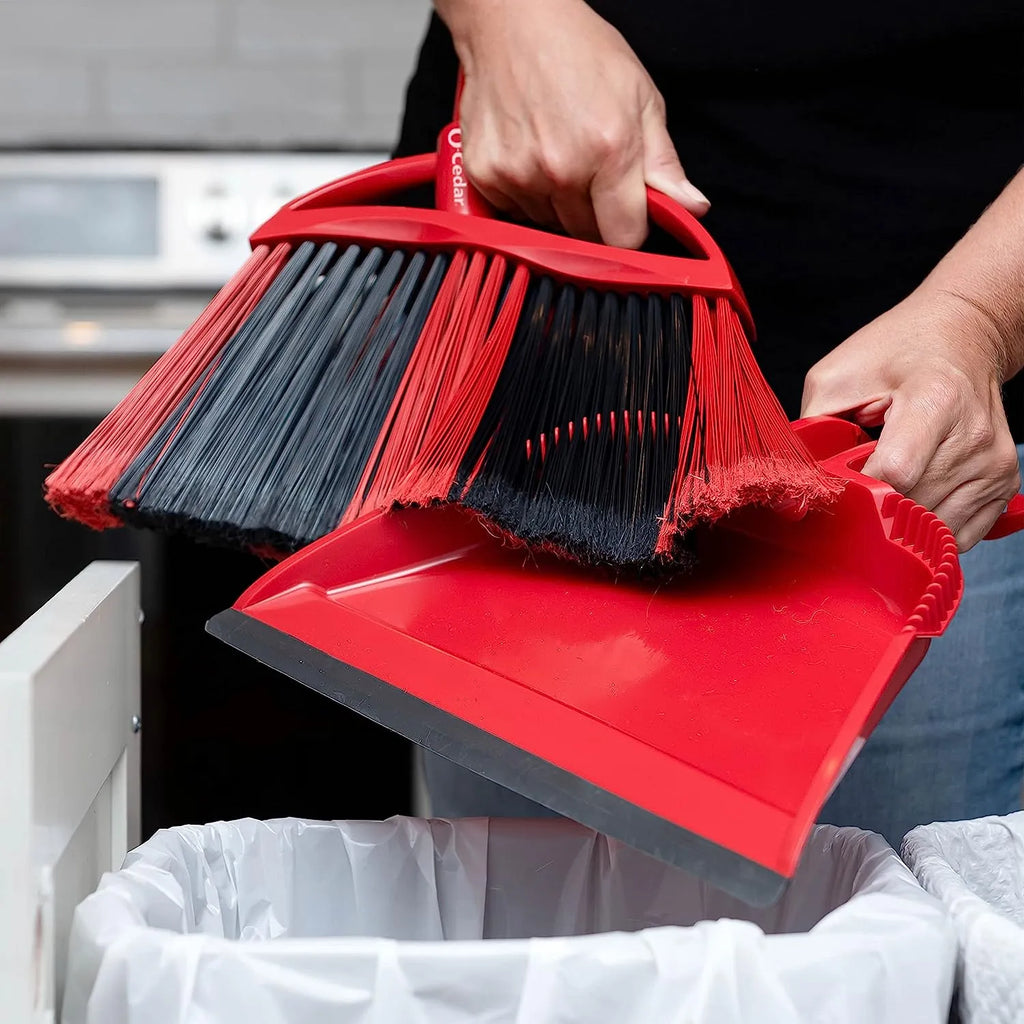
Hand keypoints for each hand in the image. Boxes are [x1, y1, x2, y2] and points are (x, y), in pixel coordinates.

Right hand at [435, 0, 708, 247]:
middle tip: (588, 171)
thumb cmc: (578, 51)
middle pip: (585, 235)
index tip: (625, 215)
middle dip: (593, 215)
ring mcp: (519, 174)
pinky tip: (528, 156)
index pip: (624, 236)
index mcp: (610, 149)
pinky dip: (523, 194)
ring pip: (547, 225)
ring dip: (556, 204)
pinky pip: (513, 211)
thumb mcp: (640, 98)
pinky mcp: (486, 175)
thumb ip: (664, 163)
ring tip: (555, 155)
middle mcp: (562, 168)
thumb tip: (692, 207)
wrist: (512, 21)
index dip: (628, 230)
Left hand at [802, 289, 1020, 550]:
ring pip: (934, 530)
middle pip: (912, 506)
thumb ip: (813, 430)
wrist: (962, 337)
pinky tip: (913, 494)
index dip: (858, 488)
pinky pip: (958, 536)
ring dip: (901, 520)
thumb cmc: (896, 353)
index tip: (837, 483)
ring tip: (889, 481)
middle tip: (857, 480)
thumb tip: (795, 486)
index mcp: (934, 400)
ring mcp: (993, 465)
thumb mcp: (837, 376)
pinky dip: (927, 528)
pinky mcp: (1004, 484)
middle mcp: (973, 436)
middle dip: (874, 506)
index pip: (895, 473)